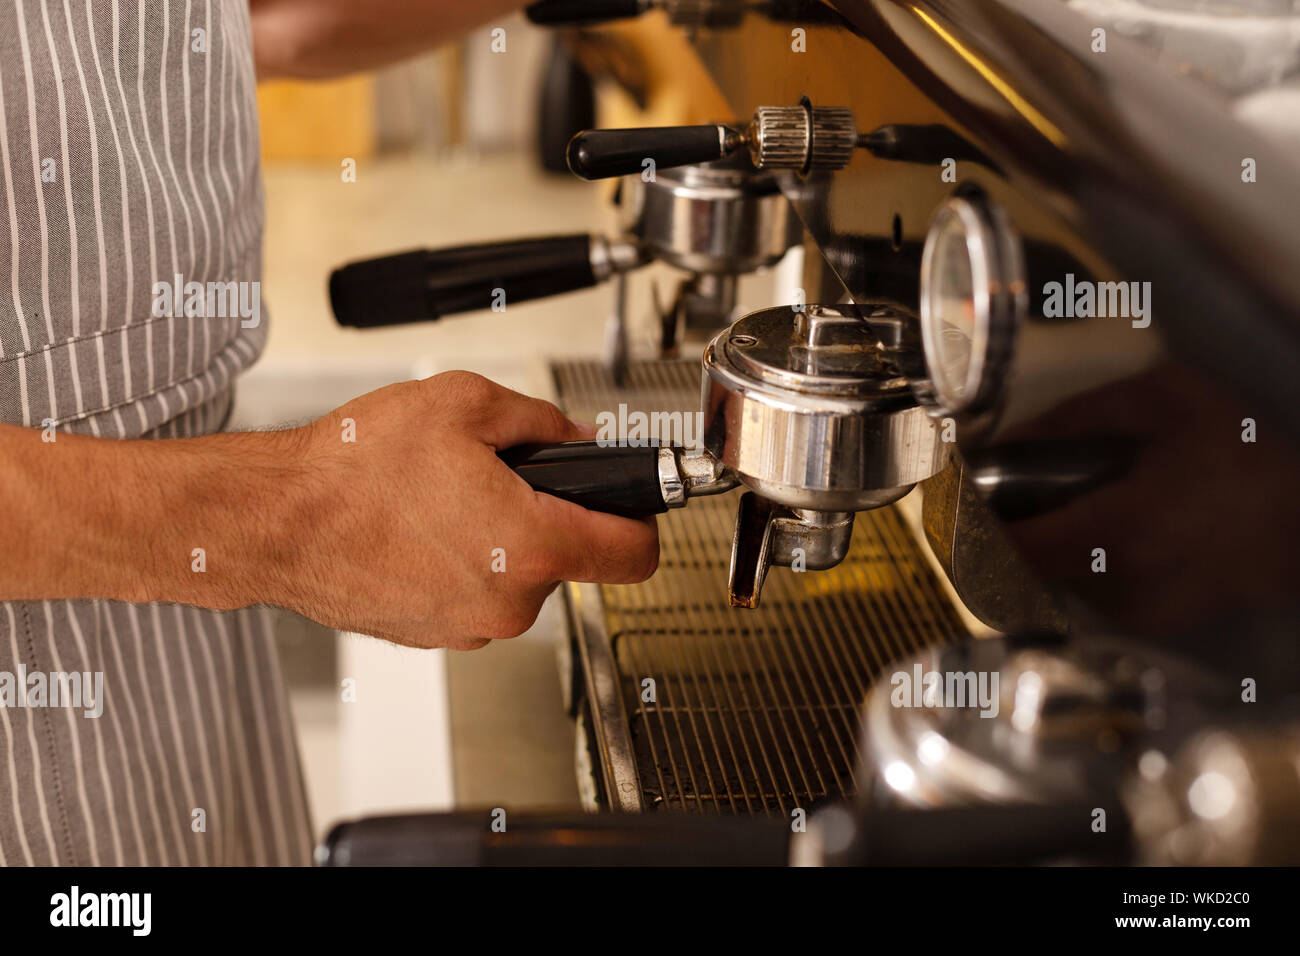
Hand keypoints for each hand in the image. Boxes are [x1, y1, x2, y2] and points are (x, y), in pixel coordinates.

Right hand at [275, 371, 658, 649]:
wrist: (274, 520)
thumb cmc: (353, 468)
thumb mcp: (464, 404)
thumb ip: (542, 421)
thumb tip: (576, 438)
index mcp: (532, 547)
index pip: (635, 556)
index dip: (642, 521)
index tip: (632, 504)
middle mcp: (508, 603)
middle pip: (570, 560)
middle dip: (548, 515)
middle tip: (499, 476)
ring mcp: (468, 627)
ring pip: (520, 578)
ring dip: (501, 539)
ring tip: (444, 499)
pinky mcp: (433, 635)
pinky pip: (475, 594)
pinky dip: (463, 563)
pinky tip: (420, 528)